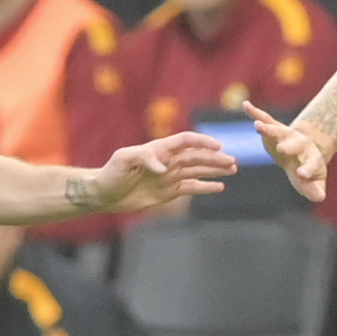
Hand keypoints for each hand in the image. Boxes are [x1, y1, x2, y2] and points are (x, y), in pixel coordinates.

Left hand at [85, 131, 235, 213]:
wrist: (104, 194)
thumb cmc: (111, 173)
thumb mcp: (124, 159)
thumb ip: (145, 158)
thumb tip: (164, 168)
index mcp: (159, 149)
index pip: (186, 141)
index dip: (202, 142)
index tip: (217, 147)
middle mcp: (168, 161)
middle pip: (197, 157)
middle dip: (215, 158)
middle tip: (232, 162)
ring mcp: (170, 176)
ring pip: (198, 171)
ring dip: (215, 170)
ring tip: (233, 169)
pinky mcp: (169, 192)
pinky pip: (192, 188)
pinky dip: (206, 187)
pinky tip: (220, 187)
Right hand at [242, 102, 329, 202]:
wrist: (302, 151)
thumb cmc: (306, 169)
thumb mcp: (311, 181)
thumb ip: (314, 189)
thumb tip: (320, 197)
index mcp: (311, 158)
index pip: (311, 164)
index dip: (307, 169)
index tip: (301, 174)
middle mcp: (300, 144)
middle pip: (294, 144)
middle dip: (288, 146)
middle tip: (282, 149)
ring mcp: (287, 134)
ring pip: (278, 130)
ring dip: (268, 128)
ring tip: (257, 126)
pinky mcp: (275, 128)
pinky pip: (265, 118)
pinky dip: (255, 112)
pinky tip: (245, 106)